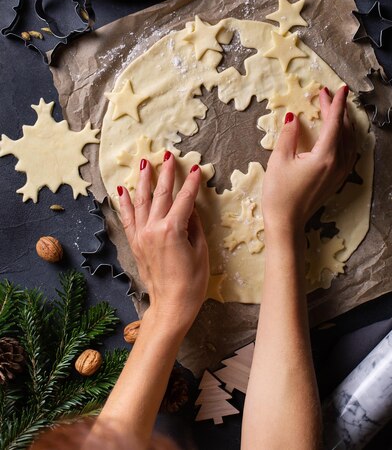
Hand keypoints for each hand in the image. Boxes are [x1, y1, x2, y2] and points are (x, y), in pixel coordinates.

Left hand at [117, 154, 208, 333]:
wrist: (171, 305)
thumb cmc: (192, 281)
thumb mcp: (200, 250)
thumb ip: (193, 225)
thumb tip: (189, 207)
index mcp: (172, 229)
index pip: (185, 199)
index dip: (191, 183)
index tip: (195, 168)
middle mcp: (153, 228)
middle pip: (162, 195)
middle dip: (166, 173)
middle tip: (168, 155)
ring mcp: (142, 235)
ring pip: (142, 201)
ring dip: (144, 180)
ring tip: (145, 163)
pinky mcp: (135, 243)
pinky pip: (128, 218)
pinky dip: (124, 203)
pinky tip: (121, 189)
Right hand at [262, 85, 355, 237]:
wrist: (286, 223)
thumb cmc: (279, 193)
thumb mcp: (279, 160)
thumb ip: (289, 135)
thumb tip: (294, 117)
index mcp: (325, 156)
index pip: (335, 122)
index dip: (336, 103)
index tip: (339, 88)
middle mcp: (338, 163)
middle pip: (344, 130)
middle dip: (337, 110)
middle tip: (327, 95)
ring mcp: (340, 172)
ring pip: (349, 140)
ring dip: (343, 123)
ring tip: (333, 110)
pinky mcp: (337, 179)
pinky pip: (348, 151)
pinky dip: (345, 137)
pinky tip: (338, 134)